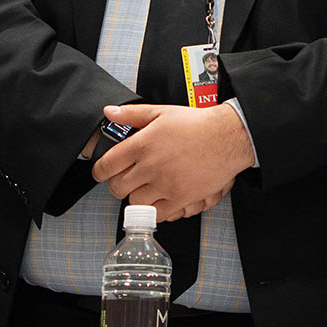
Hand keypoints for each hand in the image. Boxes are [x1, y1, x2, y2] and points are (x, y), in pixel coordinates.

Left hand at [92, 102, 253, 221]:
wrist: (227, 137)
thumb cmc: (197, 124)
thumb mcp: (162, 112)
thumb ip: (132, 114)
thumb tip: (109, 113)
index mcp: (143, 144)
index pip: (107, 165)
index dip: (100, 171)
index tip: (102, 172)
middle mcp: (151, 166)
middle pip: (118, 188)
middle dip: (118, 185)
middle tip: (125, 180)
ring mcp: (166, 184)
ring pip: (135, 202)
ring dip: (136, 197)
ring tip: (144, 189)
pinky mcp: (180, 198)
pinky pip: (157, 214)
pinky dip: (154, 210)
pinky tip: (159, 199)